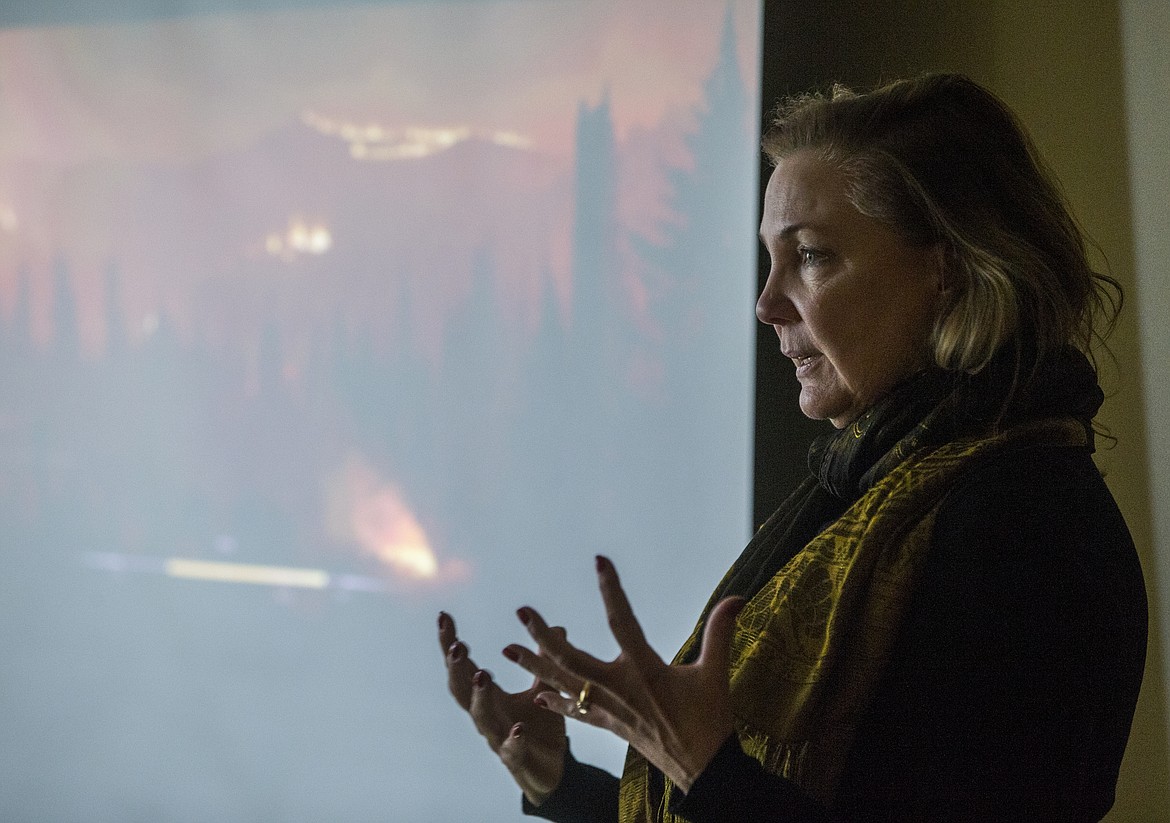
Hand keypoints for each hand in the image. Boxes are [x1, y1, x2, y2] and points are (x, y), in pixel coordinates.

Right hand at [438, 611, 566, 805]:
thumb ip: (545, 662)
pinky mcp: (517, 760)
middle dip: (456, 668)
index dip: (450, 643)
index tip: (443, 617)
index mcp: (490, 696)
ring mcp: (499, 738)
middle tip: (456, 646)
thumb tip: (556, 628)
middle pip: (462, 690)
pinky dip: (513, 740)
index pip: (464, 666)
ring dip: (480, 697)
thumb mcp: (544, 690)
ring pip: (482, 718)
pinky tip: (518, 729)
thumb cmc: (540, 727)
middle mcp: (488, 716)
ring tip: (481, 674)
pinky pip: (512, 750)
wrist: (552, 771)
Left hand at [503, 556, 744, 792]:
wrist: (703, 769)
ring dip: (534, 666)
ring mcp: (609, 709)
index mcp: (644, 670)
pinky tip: (536, 693)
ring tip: (507, 649)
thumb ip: (720, 632)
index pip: (622, 621)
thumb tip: (739, 598)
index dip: (611, 590)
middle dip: (543, 635)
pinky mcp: (609, 725)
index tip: (599, 562)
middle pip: (571, 657)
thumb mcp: (715, 674)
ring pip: (563, 684)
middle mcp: (619, 687)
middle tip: (521, 612)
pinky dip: (555, 701)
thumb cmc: (709, 720)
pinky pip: (575, 712)